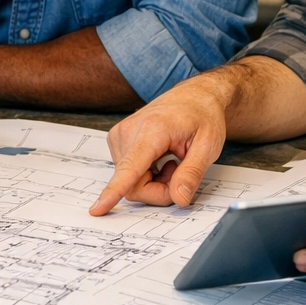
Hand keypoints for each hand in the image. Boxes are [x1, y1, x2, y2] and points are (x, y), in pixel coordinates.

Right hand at [91, 76, 230, 214]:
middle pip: (133, 185)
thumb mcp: (208, 145)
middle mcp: (128, 132)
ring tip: (172, 160)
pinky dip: (147, 175)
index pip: (130, 167)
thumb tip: (179, 199)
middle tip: (181, 173)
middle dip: (159, 191)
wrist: (193, 95)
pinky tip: (161, 159)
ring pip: (129, 183)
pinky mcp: (117, 141)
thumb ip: (192, 174)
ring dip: (154, 182)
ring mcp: (119, 136)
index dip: (114, 191)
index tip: (97, 209)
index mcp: (152, 130)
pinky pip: (127, 175)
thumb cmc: (202, 116)